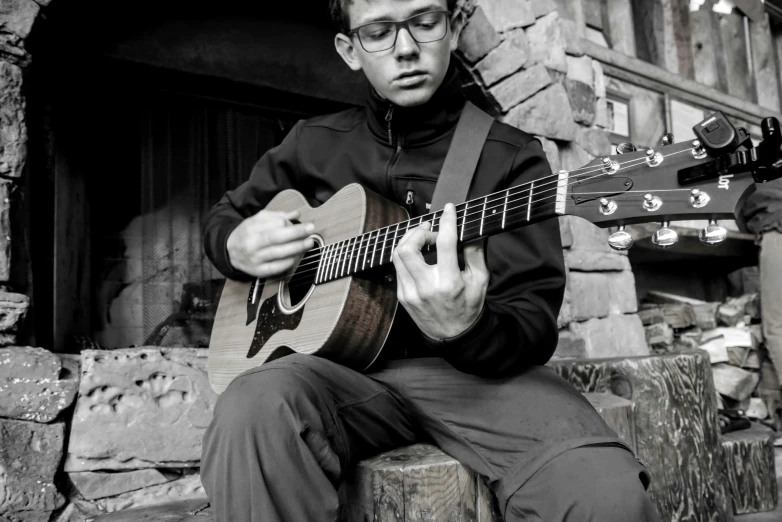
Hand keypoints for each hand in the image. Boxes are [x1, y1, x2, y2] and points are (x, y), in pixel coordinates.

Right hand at [226, 209, 314, 278]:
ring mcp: (255, 259)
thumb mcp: (257, 220)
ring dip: (297, 248)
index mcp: (251, 228)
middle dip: (297, 233)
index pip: (274, 224)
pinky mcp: (258, 271)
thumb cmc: (248, 233)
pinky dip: (289, 262)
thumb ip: (277, 216)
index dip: (290, 223)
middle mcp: (252, 244)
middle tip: (311, 229)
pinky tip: (297, 256)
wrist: (230, 252)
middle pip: (277, 238)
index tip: (304, 223)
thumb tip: (297, 214)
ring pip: (279, 253)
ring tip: (309, 243)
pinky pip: (277, 267)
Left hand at [392, 203, 489, 339]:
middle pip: (408, 248)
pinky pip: (398, 267)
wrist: (453, 336)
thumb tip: (473, 229)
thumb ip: (475, 253)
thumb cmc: (469, 307)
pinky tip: (419, 254)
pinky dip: (407, 255)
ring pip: (397, 255)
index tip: (449, 209)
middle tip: (431, 229)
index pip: (444, 243)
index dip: (447, 221)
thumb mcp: (480, 281)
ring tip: (424, 238)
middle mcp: (426, 287)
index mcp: (449, 283)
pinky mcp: (402, 296)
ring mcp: (410, 293)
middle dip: (418, 231)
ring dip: (409, 240)